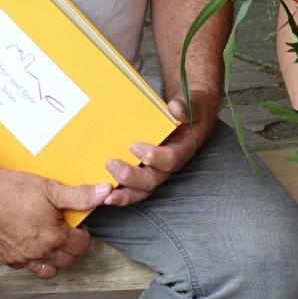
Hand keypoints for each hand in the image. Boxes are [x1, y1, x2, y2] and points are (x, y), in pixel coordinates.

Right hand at [0, 168, 107, 278]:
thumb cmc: (12, 189)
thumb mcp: (50, 188)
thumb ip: (80, 194)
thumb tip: (105, 192)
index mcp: (54, 237)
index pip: (82, 245)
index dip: (83, 234)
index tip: (78, 224)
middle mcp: (39, 253)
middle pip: (68, 260)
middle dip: (72, 247)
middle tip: (67, 231)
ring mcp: (22, 258)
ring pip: (49, 269)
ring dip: (56, 259)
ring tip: (53, 241)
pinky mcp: (6, 258)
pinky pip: (28, 267)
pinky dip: (34, 259)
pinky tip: (32, 243)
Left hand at [99, 94, 215, 206]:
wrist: (186, 112)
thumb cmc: (191, 108)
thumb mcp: (195, 103)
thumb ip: (188, 106)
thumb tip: (176, 109)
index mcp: (183, 149)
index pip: (171, 159)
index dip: (154, 157)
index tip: (135, 147)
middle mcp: (168, 164)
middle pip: (152, 180)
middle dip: (132, 177)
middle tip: (112, 165)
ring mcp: (154, 169)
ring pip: (141, 189)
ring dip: (124, 194)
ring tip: (107, 195)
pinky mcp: (142, 169)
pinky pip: (132, 185)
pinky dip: (118, 190)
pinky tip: (102, 191)